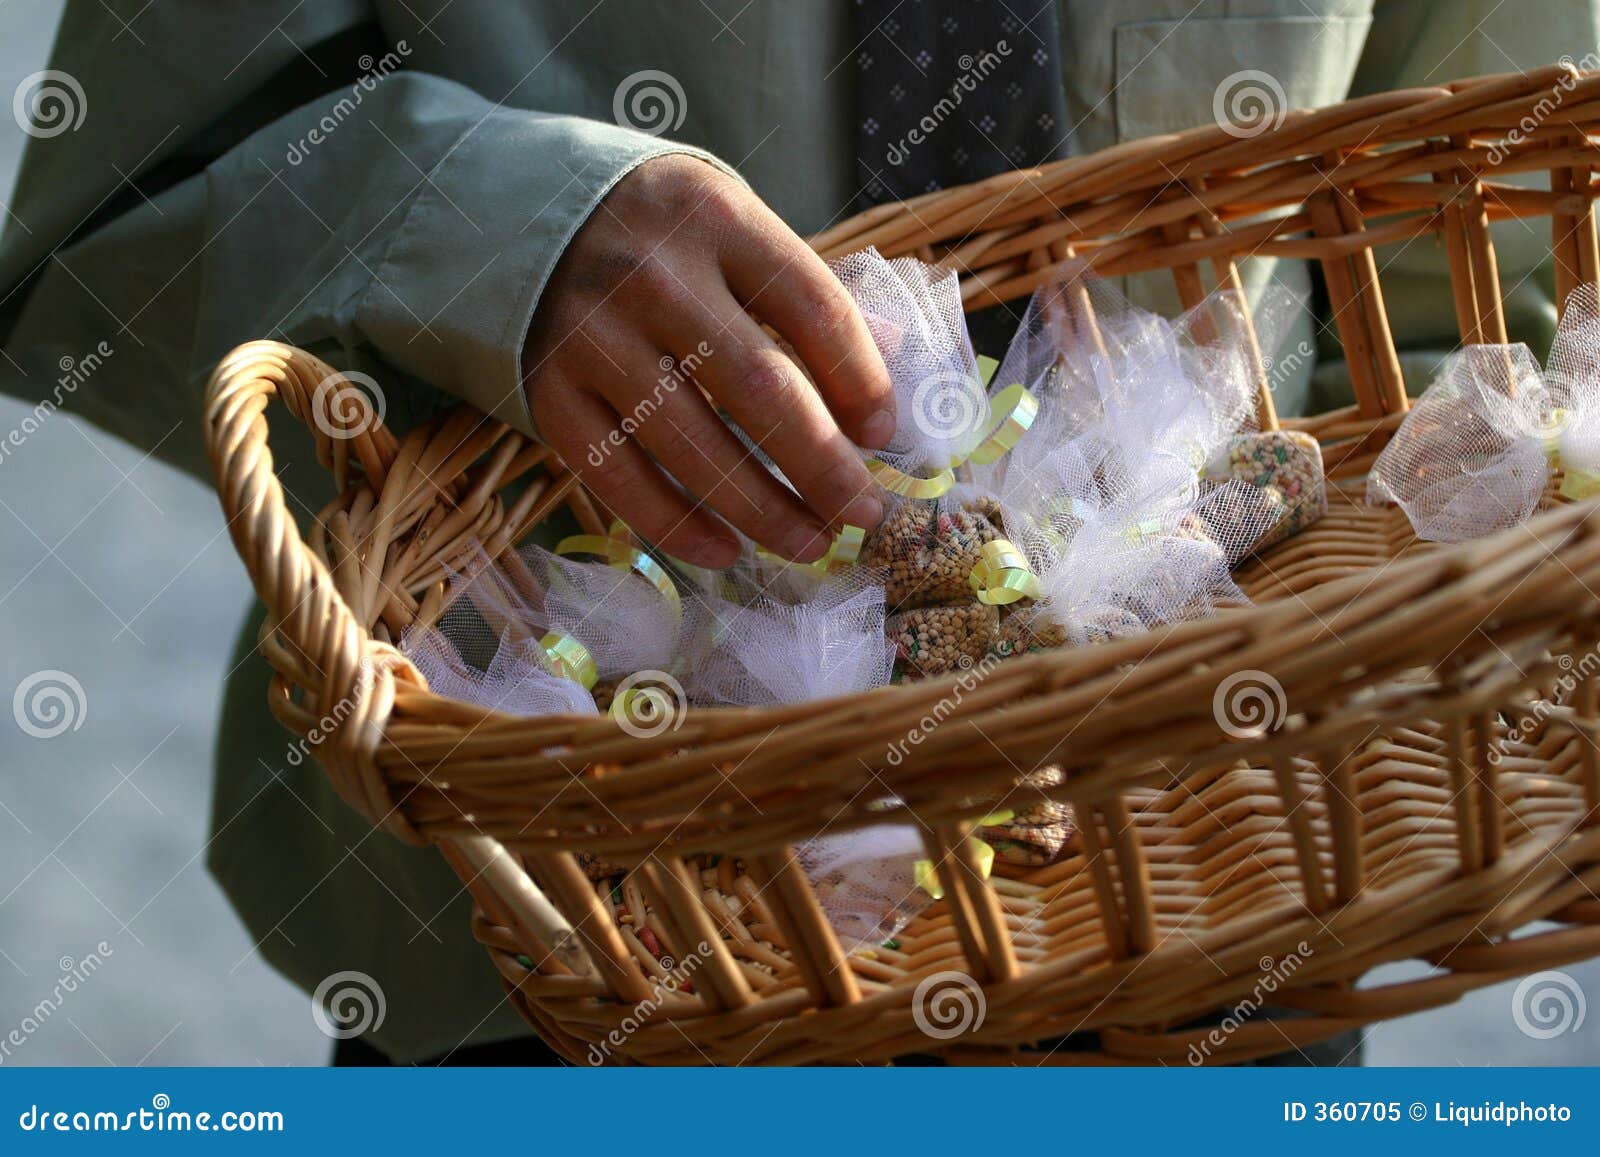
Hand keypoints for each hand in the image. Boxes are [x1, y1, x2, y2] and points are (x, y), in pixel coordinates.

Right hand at [522, 154, 892, 566]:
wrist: (515, 221)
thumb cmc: (656, 238)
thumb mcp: (731, 229)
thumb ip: (803, 295)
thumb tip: (889, 390)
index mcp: (718, 218)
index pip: (813, 306)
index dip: (860, 380)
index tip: (883, 436)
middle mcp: (653, 275)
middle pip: (761, 388)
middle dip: (824, 466)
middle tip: (863, 512)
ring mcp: (593, 337)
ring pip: (694, 446)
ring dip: (763, 510)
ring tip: (812, 543)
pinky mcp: (548, 392)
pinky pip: (619, 477)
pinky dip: (678, 527)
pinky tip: (727, 552)